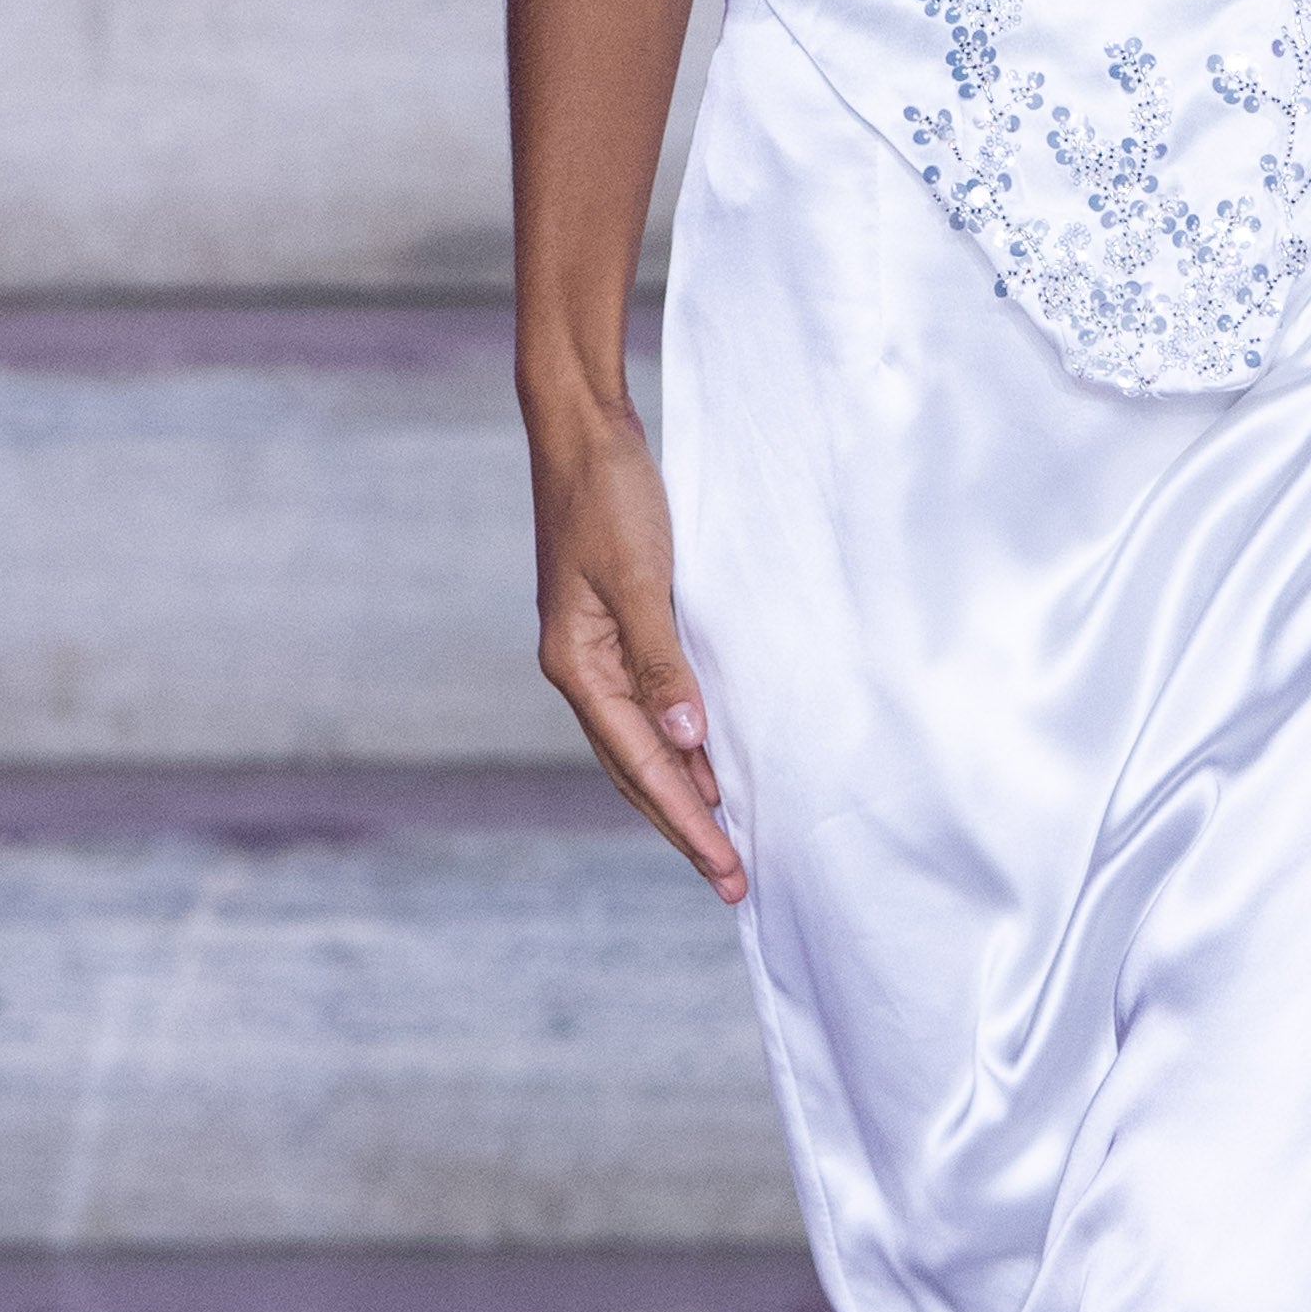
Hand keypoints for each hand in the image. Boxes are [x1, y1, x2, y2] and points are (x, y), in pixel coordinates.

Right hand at [530, 404, 745, 905]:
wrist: (584, 429)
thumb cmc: (608, 494)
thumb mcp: (640, 577)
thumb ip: (663, 662)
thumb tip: (687, 741)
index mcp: (578, 665)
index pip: (640, 765)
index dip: (686, 821)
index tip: (727, 868)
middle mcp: (582, 668)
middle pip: (634, 771)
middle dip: (684, 828)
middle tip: (733, 882)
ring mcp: (596, 650)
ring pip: (640, 745)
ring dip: (682, 793)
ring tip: (724, 841)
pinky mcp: (619, 626)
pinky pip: (650, 707)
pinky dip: (680, 745)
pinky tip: (709, 761)